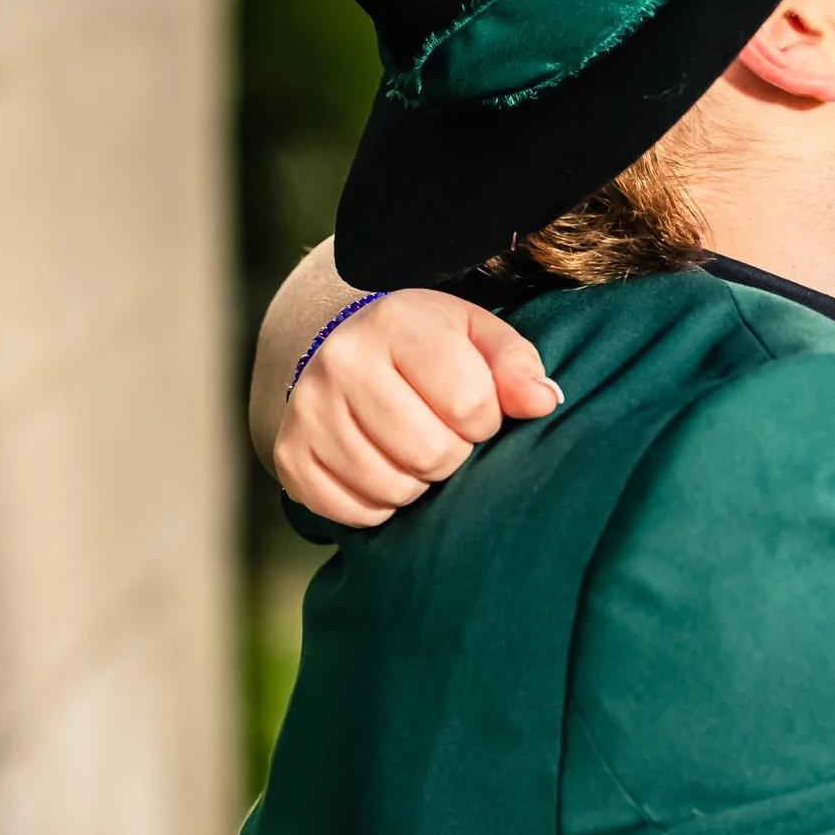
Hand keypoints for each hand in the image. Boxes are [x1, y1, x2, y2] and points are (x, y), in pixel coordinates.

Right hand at [273, 291, 557, 527]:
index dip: (485, 419)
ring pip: (393, 488)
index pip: (468, 402)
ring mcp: (308, 410)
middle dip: (452, 453)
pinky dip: (380, 503)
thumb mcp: (480, 338)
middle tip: (443, 433)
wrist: (347, 349)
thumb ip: (517, 367)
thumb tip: (544, 401)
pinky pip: (354, 512)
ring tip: (413, 448)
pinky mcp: (290, 456)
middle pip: (430, 452)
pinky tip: (382, 466)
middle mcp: (341, 361)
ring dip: (418, 481)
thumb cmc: (431, 346)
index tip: (474, 410)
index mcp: (395, 322)